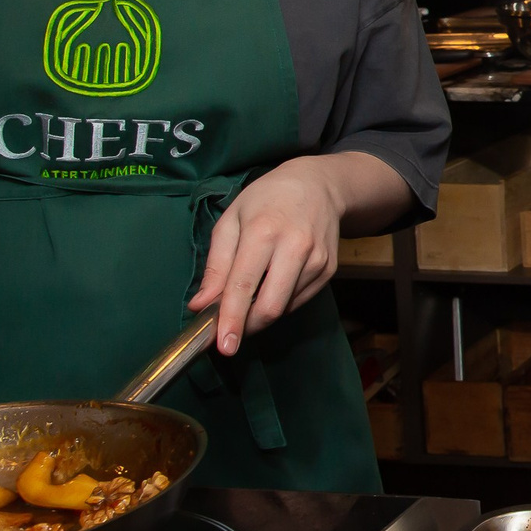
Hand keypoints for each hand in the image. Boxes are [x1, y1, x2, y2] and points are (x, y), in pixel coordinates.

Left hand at [188, 151, 404, 354]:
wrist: (319, 185)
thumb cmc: (266, 200)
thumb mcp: (231, 221)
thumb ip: (216, 265)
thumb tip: (201, 304)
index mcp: (264, 231)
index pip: (244, 285)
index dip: (232, 319)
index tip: (223, 345)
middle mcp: (295, 247)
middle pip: (271, 306)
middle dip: (247, 327)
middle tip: (229, 333)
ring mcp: (317, 260)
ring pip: (284, 307)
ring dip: (261, 313)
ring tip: (249, 297)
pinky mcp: (329, 270)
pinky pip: (298, 300)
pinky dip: (279, 303)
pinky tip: (272, 284)